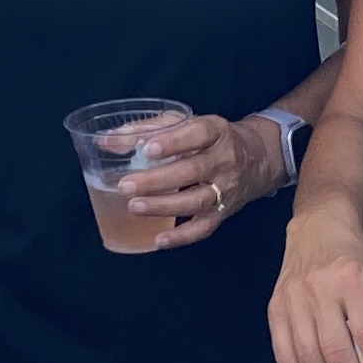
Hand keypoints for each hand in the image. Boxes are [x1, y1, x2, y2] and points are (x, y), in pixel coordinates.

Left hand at [114, 110, 285, 248]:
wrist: (257, 159)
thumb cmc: (209, 139)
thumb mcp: (185, 123)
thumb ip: (145, 129)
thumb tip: (105, 141)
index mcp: (216, 131)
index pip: (197, 134)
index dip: (174, 142)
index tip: (148, 149)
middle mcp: (224, 160)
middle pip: (193, 170)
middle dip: (157, 180)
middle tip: (126, 185)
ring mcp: (226, 188)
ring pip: (196, 201)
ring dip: (164, 206)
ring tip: (134, 207)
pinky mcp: (224, 212)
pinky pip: (203, 228)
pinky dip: (181, 237)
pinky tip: (158, 240)